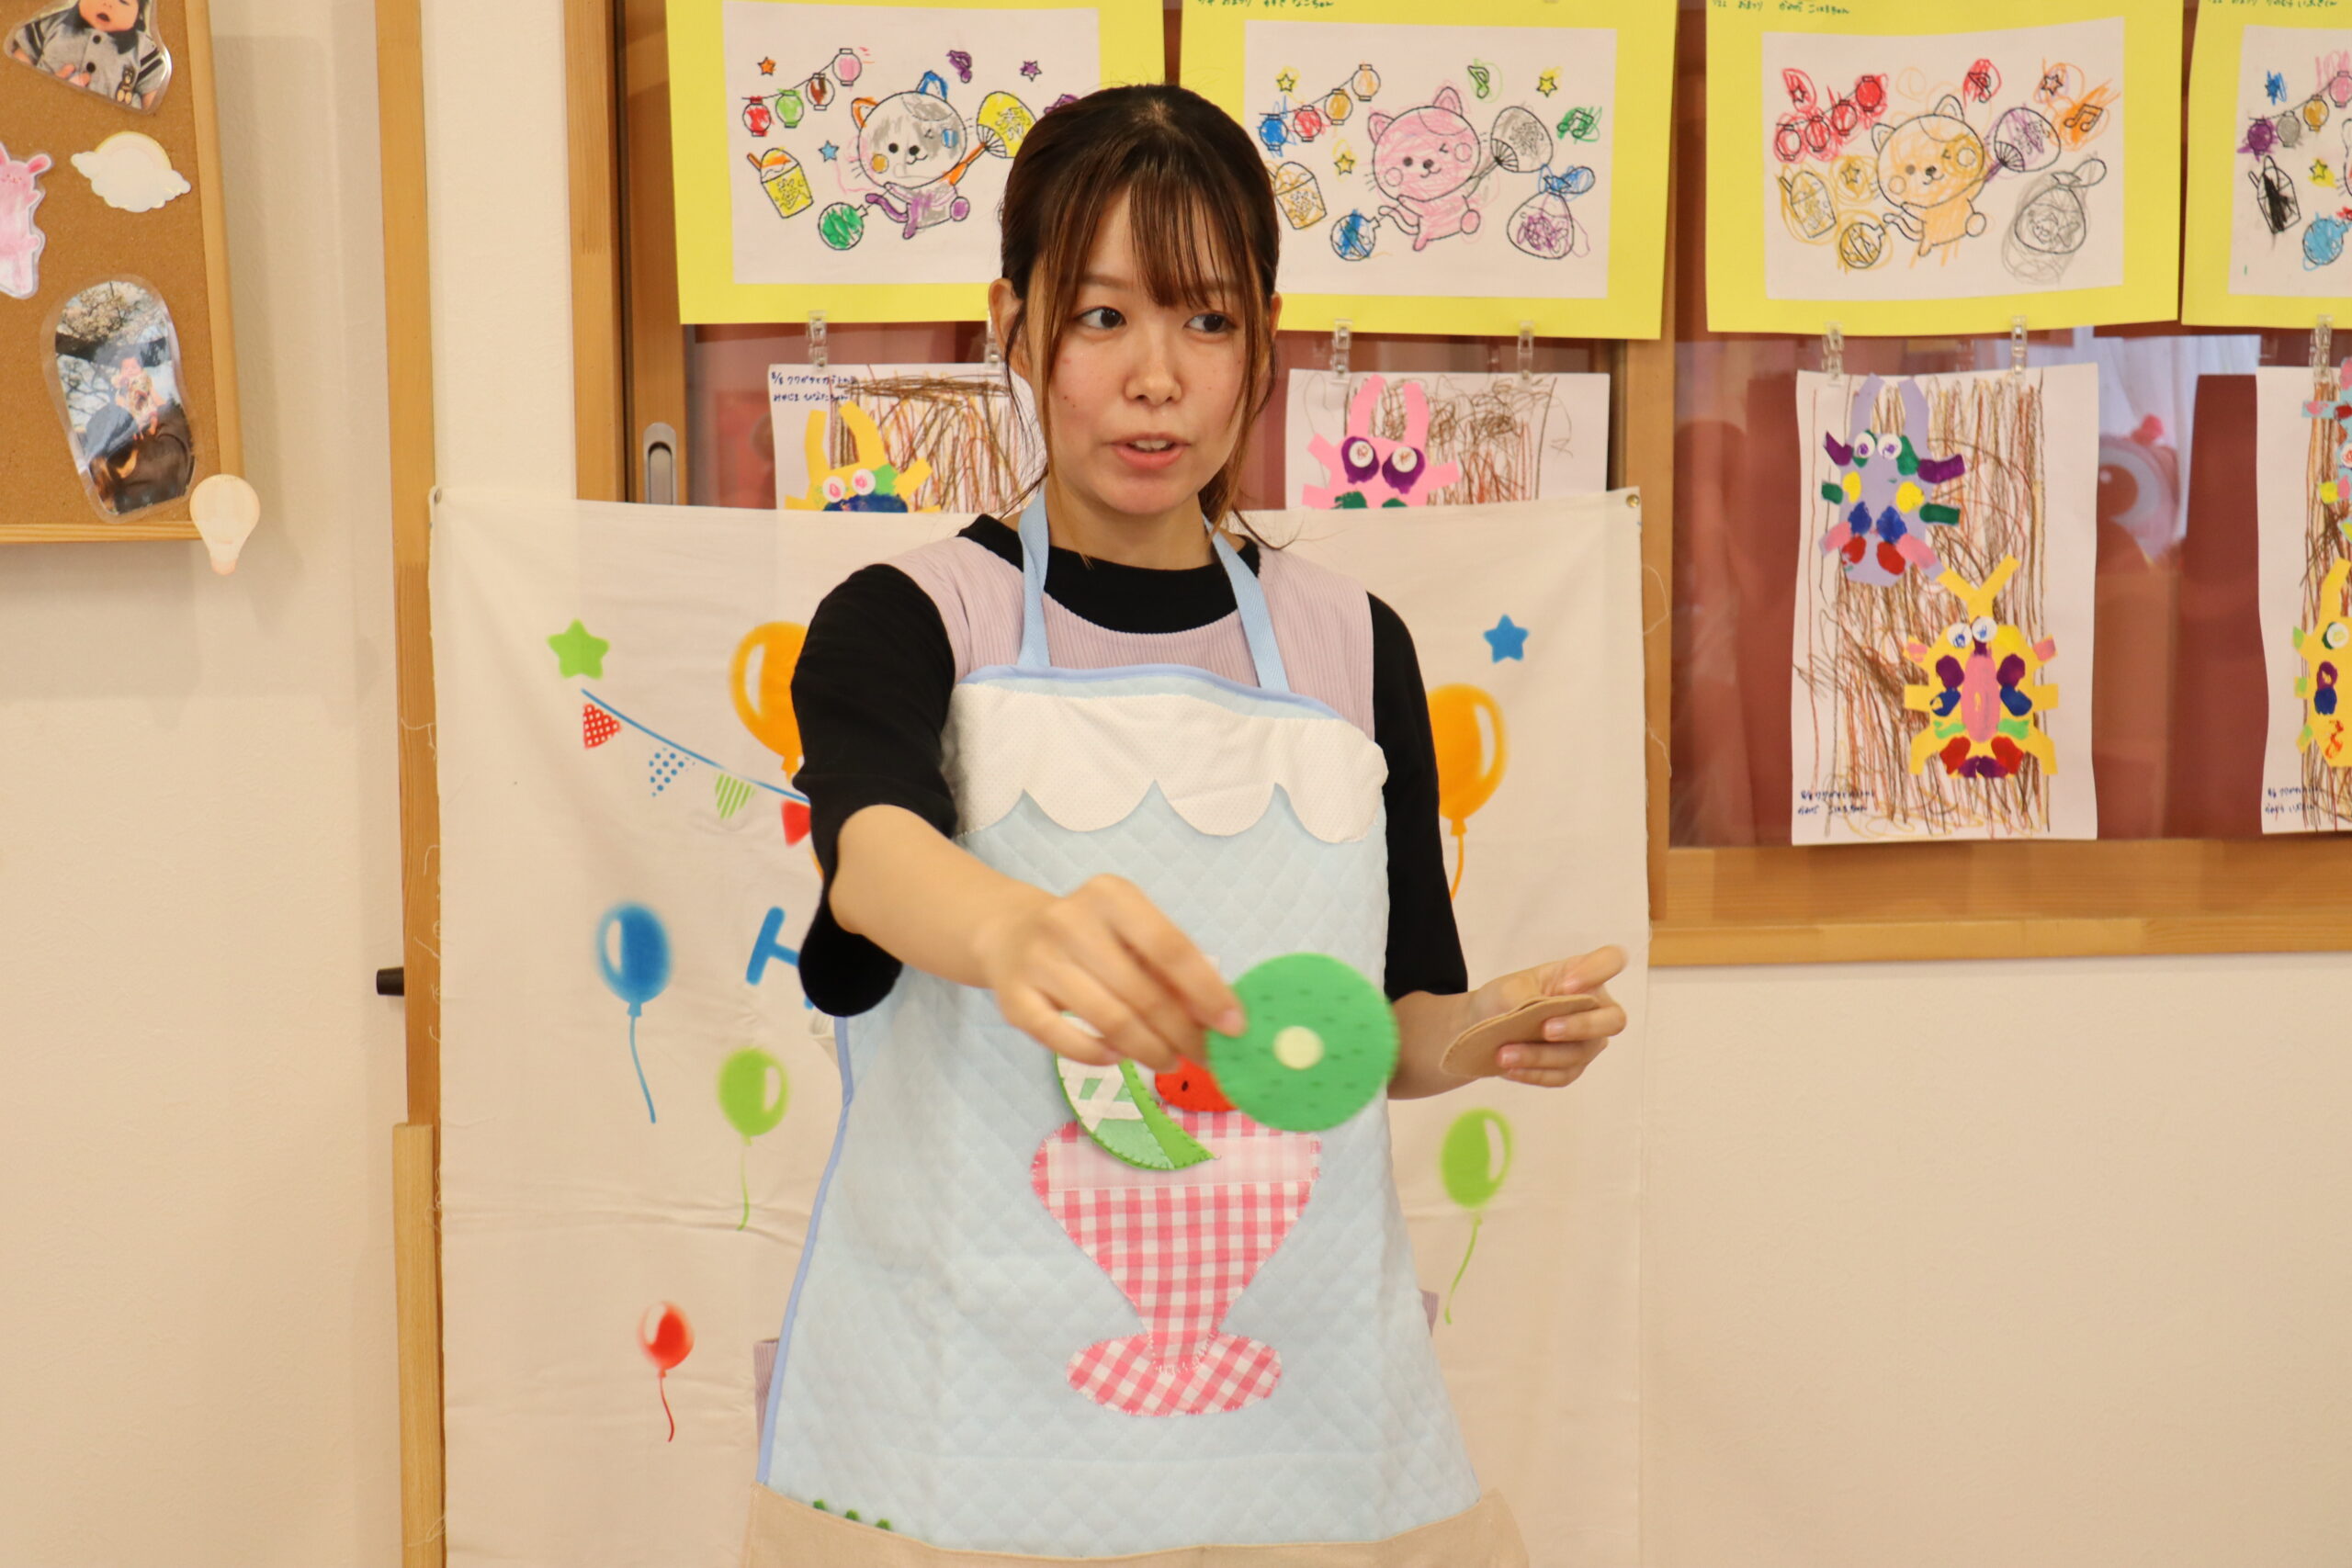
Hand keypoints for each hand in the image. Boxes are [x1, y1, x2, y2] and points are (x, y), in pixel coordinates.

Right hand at [973, 874, 1243, 1073]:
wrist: (1007, 931)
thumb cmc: (1089, 935)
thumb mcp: (1130, 931)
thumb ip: (1171, 968)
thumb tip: (1220, 1017)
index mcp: (1110, 895)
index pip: (1170, 948)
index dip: (1207, 992)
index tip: (1234, 1027)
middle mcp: (1071, 921)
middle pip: (1143, 993)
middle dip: (1182, 1033)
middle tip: (1204, 1056)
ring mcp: (1038, 960)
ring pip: (1110, 1020)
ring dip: (1149, 1050)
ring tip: (1168, 1061)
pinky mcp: (1013, 999)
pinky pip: (1065, 1040)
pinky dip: (1098, 1055)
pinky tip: (1119, 1057)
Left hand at [1469, 946, 1627, 1087]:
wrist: (1486, 1025)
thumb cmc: (1507, 997)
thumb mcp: (1509, 988)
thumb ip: (1526, 997)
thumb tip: (1536, 1017)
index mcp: (1582, 975)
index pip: (1611, 961)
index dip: (1599, 971)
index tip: (1566, 984)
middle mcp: (1594, 1008)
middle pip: (1614, 1020)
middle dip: (1581, 1026)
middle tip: (1545, 1029)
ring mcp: (1588, 1040)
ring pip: (1581, 1052)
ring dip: (1541, 1055)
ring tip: (1505, 1054)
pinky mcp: (1573, 1067)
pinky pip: (1563, 1075)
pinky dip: (1535, 1073)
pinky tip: (1512, 1069)